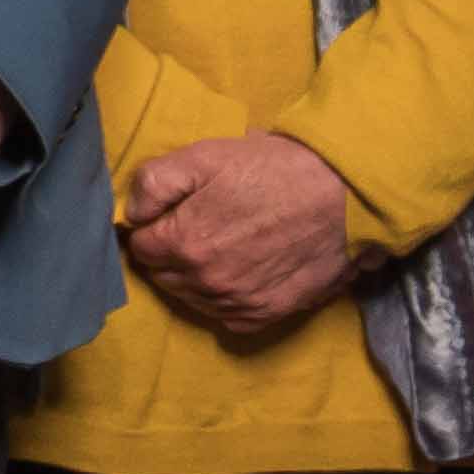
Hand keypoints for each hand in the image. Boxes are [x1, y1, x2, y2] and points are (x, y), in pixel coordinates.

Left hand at [117, 130, 357, 335]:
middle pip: (164, 276)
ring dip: (193, 277)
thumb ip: (154, 183)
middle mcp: (207, 283)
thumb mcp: (205, 156)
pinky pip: (225, 317)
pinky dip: (222, 298)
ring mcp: (238, 303)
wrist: (343, 197)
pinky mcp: (267, 314)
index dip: (151, 228)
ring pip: (192, 298)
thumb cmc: (273, 170)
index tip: (167, 214)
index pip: (141, 248)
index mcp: (185, 243)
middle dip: (168, 253)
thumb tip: (131, 213)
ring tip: (217, 246)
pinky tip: (236, 271)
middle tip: (193, 226)